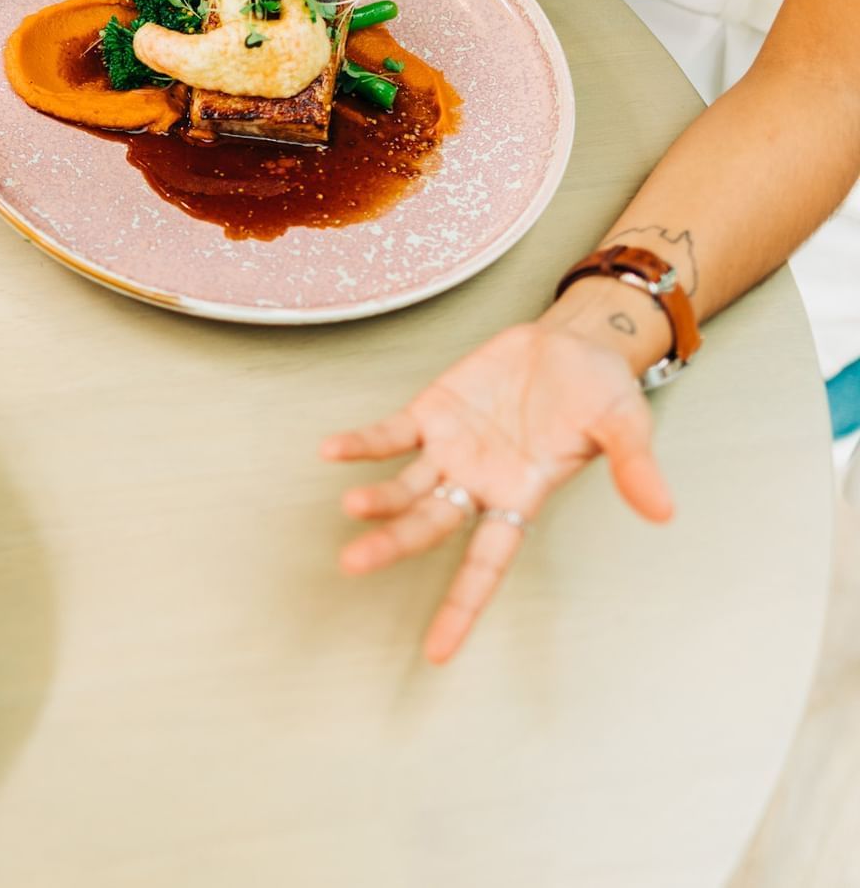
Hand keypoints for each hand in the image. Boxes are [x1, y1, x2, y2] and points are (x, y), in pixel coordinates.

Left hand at [320, 309, 673, 663]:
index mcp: (521, 499)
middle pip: (430, 526)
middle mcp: (477, 483)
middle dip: (394, 545)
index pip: (488, 566)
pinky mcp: (432, 412)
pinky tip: (332, 450)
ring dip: (377, 497)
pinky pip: (391, 433)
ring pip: (404, 485)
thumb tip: (662, 511)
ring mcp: (450, 450)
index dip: (462, 607)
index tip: (436, 652)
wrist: (573, 343)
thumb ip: (636, 468)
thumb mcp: (626, 427)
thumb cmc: (599, 395)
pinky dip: (363, 442)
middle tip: (355, 564)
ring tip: (351, 506)